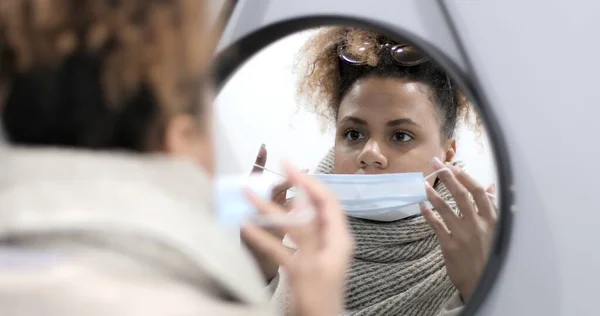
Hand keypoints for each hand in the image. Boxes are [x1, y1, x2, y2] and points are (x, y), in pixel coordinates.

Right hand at [241, 162, 353, 315]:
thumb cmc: (319, 301)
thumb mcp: (311, 266)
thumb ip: (304, 235)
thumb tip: (296, 207)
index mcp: (338, 238)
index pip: (325, 200)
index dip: (308, 181)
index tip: (289, 165)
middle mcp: (328, 241)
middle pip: (308, 209)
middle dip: (288, 192)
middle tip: (271, 174)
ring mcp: (314, 252)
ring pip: (292, 225)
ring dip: (271, 213)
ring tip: (250, 198)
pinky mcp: (301, 264)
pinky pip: (282, 245)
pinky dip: (266, 236)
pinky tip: (248, 228)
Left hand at [420, 160, 496, 301]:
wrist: (485, 284)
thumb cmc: (492, 255)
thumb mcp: (499, 230)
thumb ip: (493, 207)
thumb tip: (491, 185)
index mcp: (493, 220)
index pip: (478, 192)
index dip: (465, 177)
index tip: (454, 166)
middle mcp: (478, 225)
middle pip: (461, 195)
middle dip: (447, 177)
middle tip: (435, 163)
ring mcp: (463, 235)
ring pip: (446, 208)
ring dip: (433, 193)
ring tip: (423, 183)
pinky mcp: (450, 246)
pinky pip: (436, 225)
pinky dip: (428, 214)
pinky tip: (421, 205)